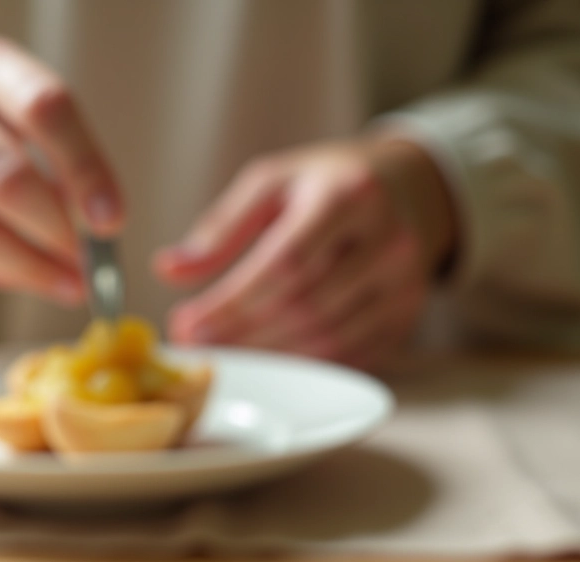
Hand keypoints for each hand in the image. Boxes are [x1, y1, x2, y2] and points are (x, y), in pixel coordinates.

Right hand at [0, 36, 123, 303]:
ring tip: (70, 285)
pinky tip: (27, 277)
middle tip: (92, 266)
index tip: (113, 222)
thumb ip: (60, 157)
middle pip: (7, 179)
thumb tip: (100, 234)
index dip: (85, 170)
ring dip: (33, 269)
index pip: (45, 110)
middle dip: (58, 233)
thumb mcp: (19, 110)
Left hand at [154, 135, 455, 369]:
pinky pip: (348, 353)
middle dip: (240, 332)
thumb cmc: (327, 182)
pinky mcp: (407, 315)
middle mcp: (388, 240)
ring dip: (265, 354)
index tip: (185, 322)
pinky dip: (299, 362)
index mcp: (349, 195)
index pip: (286, 262)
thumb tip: (168, 270)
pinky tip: (264, 357)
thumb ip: (221, 227)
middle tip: (193, 342)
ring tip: (220, 350)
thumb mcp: (273, 181)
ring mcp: (405, 282)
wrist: (411, 187)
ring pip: (326, 338)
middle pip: (305, 306)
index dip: (232, 301)